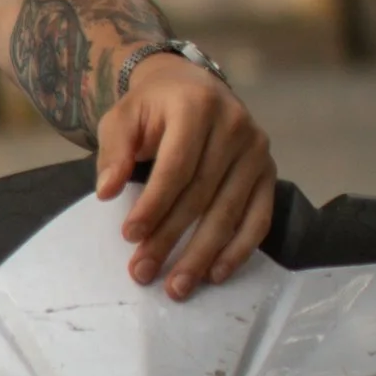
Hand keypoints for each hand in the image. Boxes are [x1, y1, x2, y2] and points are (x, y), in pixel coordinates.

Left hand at [95, 54, 275, 297]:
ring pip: (229, 212)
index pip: (176, 167)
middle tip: (143, 273)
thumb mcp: (123, 117)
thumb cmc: (152, 108)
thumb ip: (114, 151)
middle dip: (170, 238)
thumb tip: (106, 192)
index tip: (130, 237)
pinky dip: (239, 250)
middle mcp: (235, 126)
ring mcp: (257, 151)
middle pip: (201, 195)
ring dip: (202, 255)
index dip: (153, 205)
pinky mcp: (269, 172)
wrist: (192, 88)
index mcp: (197, 107)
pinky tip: (216, 274)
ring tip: (177, 287)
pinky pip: (258, 218)